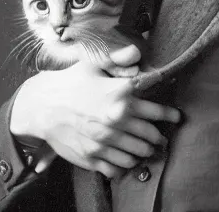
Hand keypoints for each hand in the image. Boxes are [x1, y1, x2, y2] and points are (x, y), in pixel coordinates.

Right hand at [10, 45, 180, 177]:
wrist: (41, 105)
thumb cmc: (69, 81)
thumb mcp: (93, 64)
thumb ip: (118, 59)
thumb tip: (137, 51)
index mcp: (121, 96)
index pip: (156, 109)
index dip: (170, 114)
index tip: (177, 116)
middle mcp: (116, 120)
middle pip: (151, 135)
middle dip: (160, 136)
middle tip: (163, 137)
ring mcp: (105, 141)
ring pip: (138, 153)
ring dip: (145, 151)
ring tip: (148, 148)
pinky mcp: (93, 156)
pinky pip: (118, 167)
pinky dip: (126, 165)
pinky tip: (126, 158)